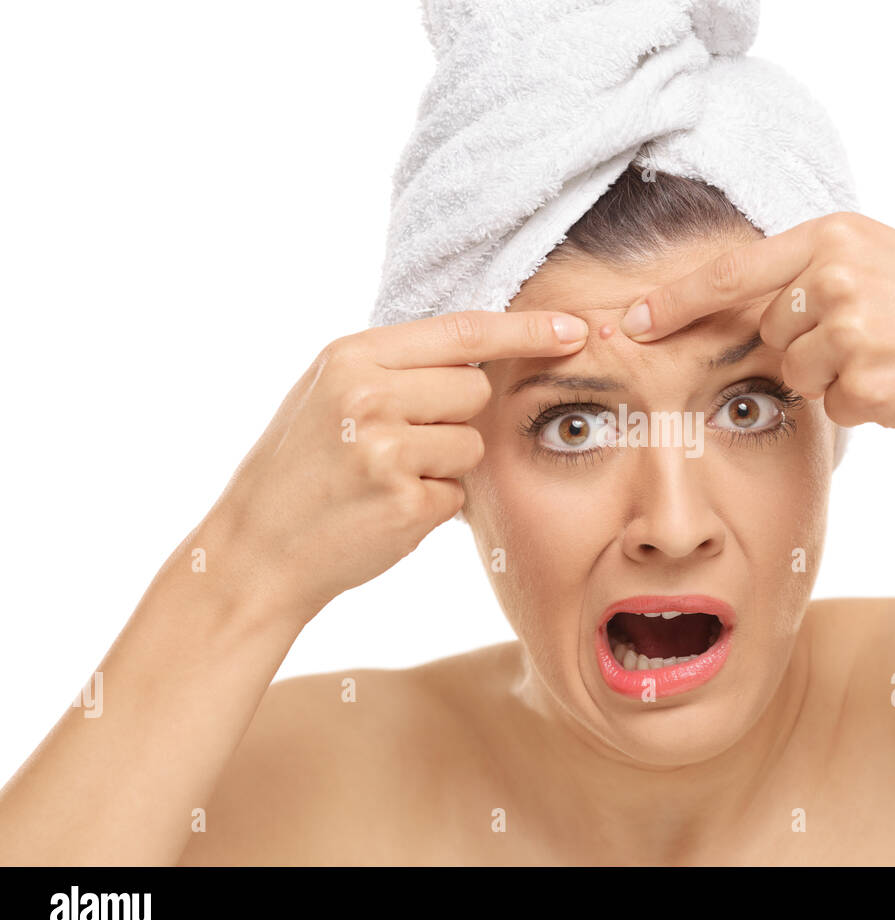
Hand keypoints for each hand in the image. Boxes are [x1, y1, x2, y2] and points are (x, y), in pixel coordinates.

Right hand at [199, 310, 588, 625]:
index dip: (524, 330)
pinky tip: (383, 511)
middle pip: (476, 390)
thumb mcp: (329, 392)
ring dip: (445, 467)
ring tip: (385, 479)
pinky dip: (432, 506)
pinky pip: (458, 493)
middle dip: (455, 418)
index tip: (573, 330)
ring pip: (474, 445)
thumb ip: (395, 367)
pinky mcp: (407, 502)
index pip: (461, 331)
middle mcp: (371, 394)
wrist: (254, 549)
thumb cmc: (299, 468)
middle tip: (397, 443)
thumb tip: (481, 351)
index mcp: (352, 356)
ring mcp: (389, 449)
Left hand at [618, 211, 894, 433]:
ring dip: (833, 378)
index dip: (674, 301)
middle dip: (802, 345)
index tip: (629, 321)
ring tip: (891, 356)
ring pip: (796, 376)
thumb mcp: (877, 259)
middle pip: (767, 333)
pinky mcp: (865, 383)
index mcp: (833, 237)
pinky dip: (862, 404)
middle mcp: (834, 277)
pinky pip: (832, 408)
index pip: (731, 272)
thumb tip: (740, 313)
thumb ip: (810, 274)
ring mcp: (849, 331)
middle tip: (871, 334)